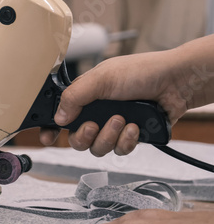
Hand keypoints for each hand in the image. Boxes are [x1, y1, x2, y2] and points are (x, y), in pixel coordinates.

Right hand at [41, 35, 213, 155]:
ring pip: (97, 148)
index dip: (51, 130)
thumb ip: (75, 97)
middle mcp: (96, 113)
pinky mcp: (129, 137)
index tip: (48, 139)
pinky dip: (127, 140)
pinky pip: (118, 151)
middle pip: (77, 140)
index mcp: (85, 97)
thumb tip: (58, 118)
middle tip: (95, 125)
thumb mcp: (102, 78)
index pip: (60, 117)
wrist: (176, 84)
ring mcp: (112, 127)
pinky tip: (135, 127)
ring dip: (109, 136)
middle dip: (86, 135)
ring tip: (122, 120)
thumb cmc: (141, 72)